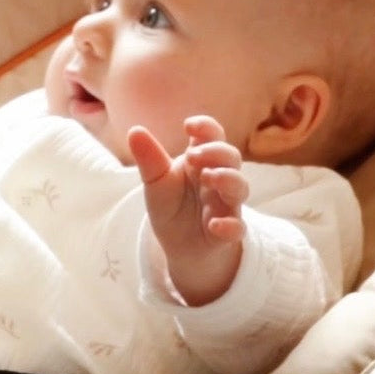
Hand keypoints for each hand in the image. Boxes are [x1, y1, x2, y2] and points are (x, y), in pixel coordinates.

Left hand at [128, 115, 248, 306]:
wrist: (179, 246)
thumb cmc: (171, 205)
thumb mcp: (156, 182)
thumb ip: (149, 158)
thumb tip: (134, 130)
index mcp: (200, 161)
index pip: (212, 135)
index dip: (206, 127)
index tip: (188, 127)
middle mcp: (217, 178)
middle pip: (231, 156)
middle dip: (216, 152)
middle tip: (192, 156)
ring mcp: (225, 204)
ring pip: (240, 187)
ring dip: (228, 179)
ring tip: (208, 178)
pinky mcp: (229, 231)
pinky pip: (238, 227)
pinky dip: (230, 226)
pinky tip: (214, 225)